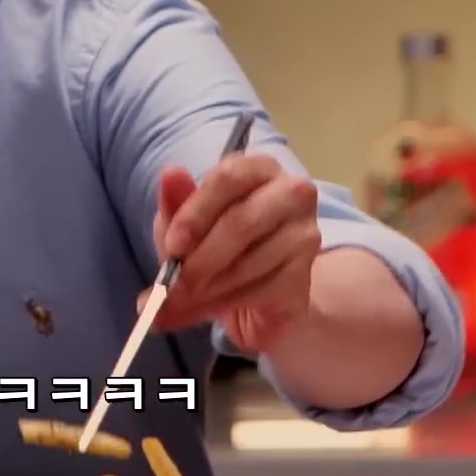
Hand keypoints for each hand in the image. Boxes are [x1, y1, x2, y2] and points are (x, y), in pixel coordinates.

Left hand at [144, 152, 320, 350]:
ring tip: (188, 298)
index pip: (228, 177)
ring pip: (252, 260)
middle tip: (176, 284)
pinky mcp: (306, 274)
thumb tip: (170, 175)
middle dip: (202, 257)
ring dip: (211, 285)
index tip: (172, 246)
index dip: (196, 213)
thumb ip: (176, 204)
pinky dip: (231, 301)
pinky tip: (215, 306)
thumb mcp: (186, 226)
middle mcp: (290, 192)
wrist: (254, 295)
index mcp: (257, 169)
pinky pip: (264, 289)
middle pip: (243, 220)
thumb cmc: (217, 245)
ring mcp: (305, 233)